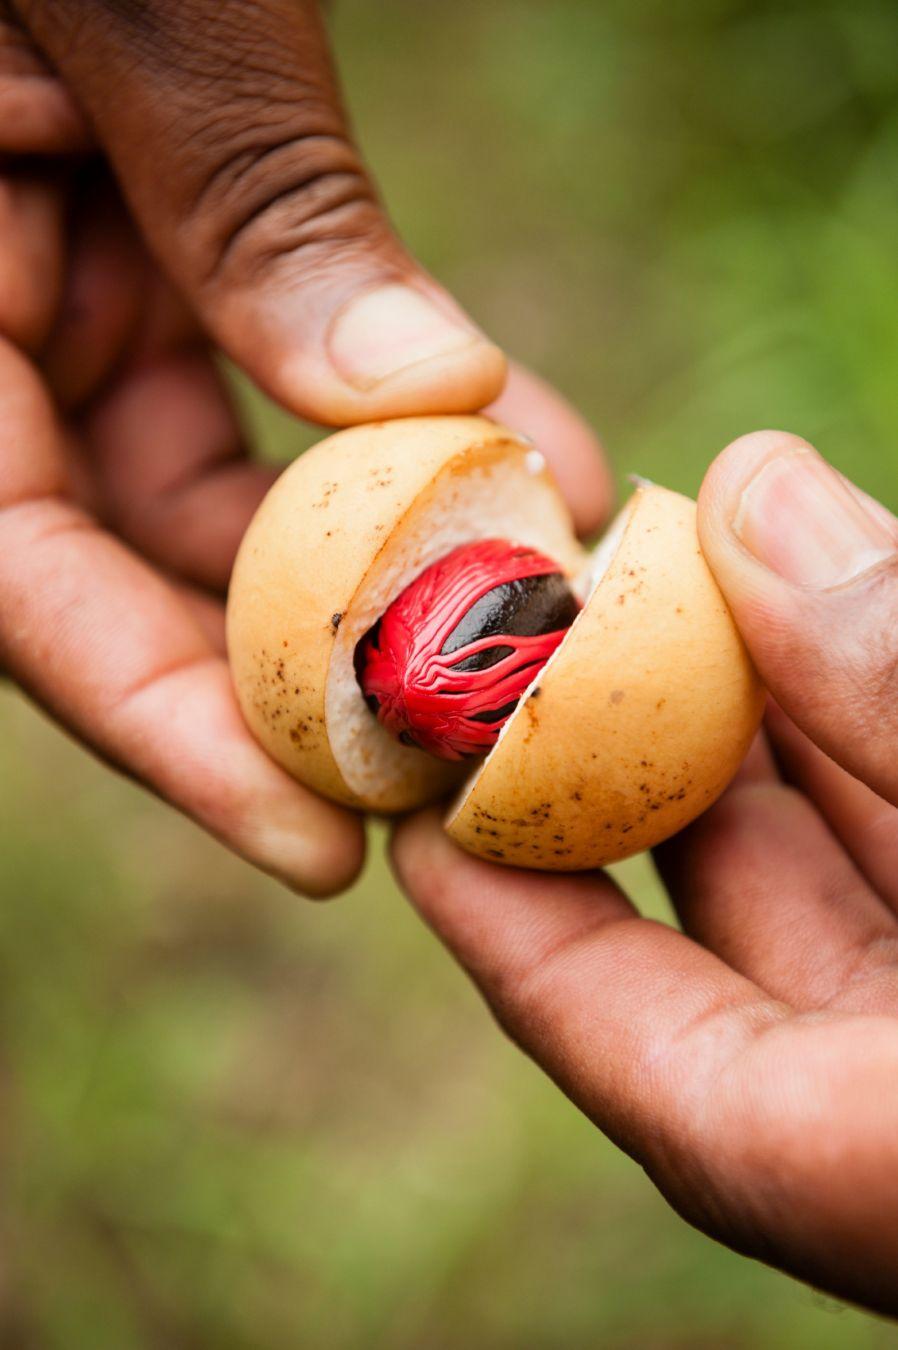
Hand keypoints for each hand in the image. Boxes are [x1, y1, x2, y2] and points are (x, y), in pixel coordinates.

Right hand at [0, 1, 610, 893]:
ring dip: (394, 546)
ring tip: (545, 597)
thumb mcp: (143, 15)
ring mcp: (78, 307)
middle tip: (472, 747)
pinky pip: (280, 381)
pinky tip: (532, 453)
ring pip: (233, 492)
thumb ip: (251, 204)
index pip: (26, 588)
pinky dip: (401, 422)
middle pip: (142, 573)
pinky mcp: (160, 264)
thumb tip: (425, 403)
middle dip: (314, 662)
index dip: (170, 732)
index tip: (325, 850)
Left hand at [392, 432, 897, 1314]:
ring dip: (758, 728)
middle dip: (623, 776)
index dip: (502, 907)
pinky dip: (872, 733)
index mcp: (862, 1160)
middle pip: (713, 939)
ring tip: (670, 586)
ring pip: (832, 872)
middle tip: (521, 642)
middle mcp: (892, 1106)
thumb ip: (896, 686)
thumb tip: (749, 491)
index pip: (622, 1037)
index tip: (409, 786)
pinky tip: (826, 617)